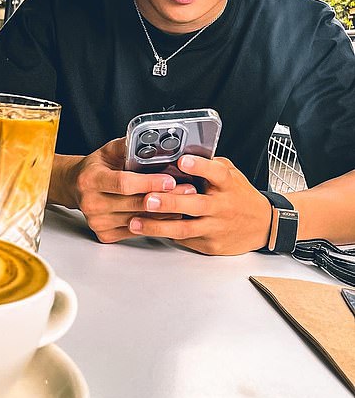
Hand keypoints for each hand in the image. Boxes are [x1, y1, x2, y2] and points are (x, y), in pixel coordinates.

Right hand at [56, 138, 195, 243]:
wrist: (75, 187)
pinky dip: (154, 223)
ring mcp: (97, 221)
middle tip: (188, 190)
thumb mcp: (108, 150)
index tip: (171, 180)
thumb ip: (128, 146)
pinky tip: (168, 214)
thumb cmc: (96, 167)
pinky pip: (136, 231)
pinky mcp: (104, 234)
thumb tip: (152, 140)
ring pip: (139, 220)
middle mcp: (91, 203)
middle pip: (134, 203)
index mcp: (90, 179)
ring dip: (164, 212)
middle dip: (165, 197)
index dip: (149, 183)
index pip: (124, 183)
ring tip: (184, 201)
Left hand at [128, 155, 271, 254]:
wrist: (263, 226)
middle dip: (170, 202)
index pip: (216, 173)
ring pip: (184, 229)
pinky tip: (147, 230)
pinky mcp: (210, 245)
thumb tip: (181, 152)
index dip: (200, 167)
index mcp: (228, 184)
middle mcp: (222, 206)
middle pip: (195, 205)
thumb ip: (209, 165)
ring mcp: (215, 228)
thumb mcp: (231, 174)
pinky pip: (184, 240)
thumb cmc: (239, 196)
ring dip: (157, 226)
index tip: (182, 161)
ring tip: (135, 222)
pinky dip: (165, 234)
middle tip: (148, 199)